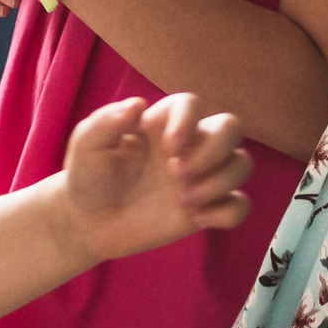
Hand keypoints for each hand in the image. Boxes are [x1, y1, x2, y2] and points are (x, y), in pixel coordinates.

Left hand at [59, 93, 252, 262]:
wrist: (89, 224)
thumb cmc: (88, 178)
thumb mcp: (85, 146)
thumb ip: (106, 122)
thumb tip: (139, 105)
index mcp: (160, 125)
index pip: (192, 103)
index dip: (188, 121)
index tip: (168, 147)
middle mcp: (187, 147)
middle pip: (231, 127)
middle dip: (215, 149)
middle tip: (179, 174)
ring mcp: (200, 178)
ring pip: (241, 164)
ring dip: (219, 182)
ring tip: (184, 200)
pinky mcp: (206, 210)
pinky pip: (240, 206)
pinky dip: (228, 213)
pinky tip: (197, 219)